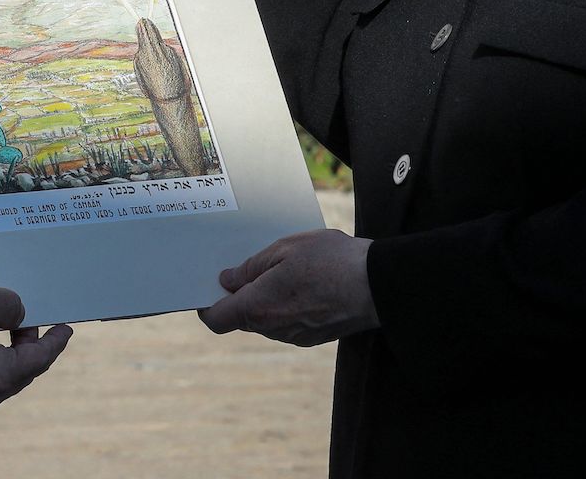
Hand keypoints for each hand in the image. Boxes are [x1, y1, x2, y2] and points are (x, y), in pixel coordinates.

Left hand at [196, 229, 377, 346]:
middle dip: (241, 295)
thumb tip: (227, 281)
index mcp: (259, 308)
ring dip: (266, 299)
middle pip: (242, 318)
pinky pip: (287, 322)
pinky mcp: (313, 337)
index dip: (207, 304)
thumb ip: (251, 267)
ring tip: (284, 270)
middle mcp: (273, 329)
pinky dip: (286, 305)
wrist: (378, 285)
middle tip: (250, 265)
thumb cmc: (331, 260)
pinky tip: (303, 283)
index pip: (217, 319)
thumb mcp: (285, 249)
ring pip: (265, 320)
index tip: (210, 287)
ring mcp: (294, 336)